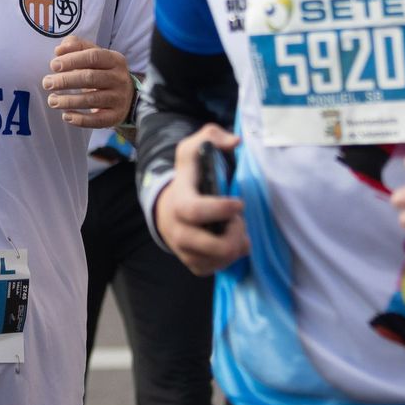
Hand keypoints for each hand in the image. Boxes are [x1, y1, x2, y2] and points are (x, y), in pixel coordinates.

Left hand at [42, 36, 133, 128]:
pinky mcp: (116, 116)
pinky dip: (80, 120)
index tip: (53, 65)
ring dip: (68, 101)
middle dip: (66, 80)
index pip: (93, 56)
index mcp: (114, 59)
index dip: (72, 60)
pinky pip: (97, 120)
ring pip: (92, 100)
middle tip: (47, 83)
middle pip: (90, 78)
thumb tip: (59, 50)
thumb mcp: (93, 55)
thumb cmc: (102, 71)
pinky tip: (65, 116)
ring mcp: (119, 98)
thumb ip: (76, 47)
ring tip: (51, 100)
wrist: (126, 95)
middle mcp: (119, 78)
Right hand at [156, 125, 248, 274]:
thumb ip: (212, 137)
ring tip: (234, 227)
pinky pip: (218, 268)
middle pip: (215, 246)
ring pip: (220, 259)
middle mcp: (178, 231)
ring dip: (236, 244)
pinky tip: (228, 239)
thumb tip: (236, 142)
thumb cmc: (187, 178)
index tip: (239, 203)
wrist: (165, 208)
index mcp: (179, 202)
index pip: (197, 211)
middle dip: (235, 233)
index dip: (221, 210)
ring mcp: (185, 251)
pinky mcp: (193, 264)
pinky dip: (230, 256)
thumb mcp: (192, 150)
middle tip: (237, 219)